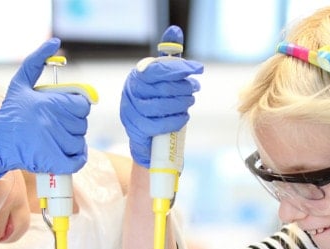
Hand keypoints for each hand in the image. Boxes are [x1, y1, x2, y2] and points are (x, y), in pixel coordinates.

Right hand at [0, 38, 91, 192]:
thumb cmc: (10, 113)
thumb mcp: (21, 83)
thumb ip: (37, 61)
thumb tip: (55, 42)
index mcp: (50, 102)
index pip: (82, 105)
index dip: (75, 108)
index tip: (62, 112)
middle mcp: (54, 122)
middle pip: (82, 124)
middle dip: (71, 125)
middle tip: (54, 126)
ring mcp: (55, 143)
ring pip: (80, 141)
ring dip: (71, 141)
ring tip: (53, 139)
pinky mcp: (55, 161)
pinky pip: (79, 159)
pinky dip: (76, 157)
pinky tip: (63, 152)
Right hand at [120, 26, 202, 167]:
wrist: (146, 136)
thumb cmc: (156, 102)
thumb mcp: (162, 79)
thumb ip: (168, 56)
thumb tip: (175, 30)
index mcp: (137, 76)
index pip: (159, 69)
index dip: (180, 68)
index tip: (197, 69)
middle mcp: (131, 92)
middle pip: (163, 88)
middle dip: (185, 88)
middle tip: (195, 88)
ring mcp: (132, 112)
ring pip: (162, 106)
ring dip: (182, 104)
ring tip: (190, 102)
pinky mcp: (137, 129)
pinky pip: (160, 124)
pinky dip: (177, 119)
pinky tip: (183, 116)